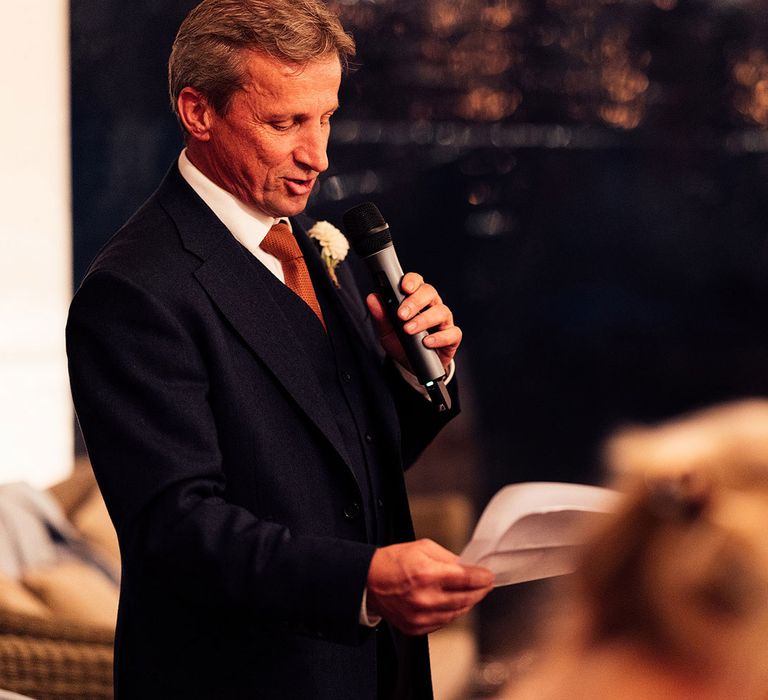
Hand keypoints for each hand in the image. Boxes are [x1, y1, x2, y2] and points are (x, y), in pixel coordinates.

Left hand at [366, 272, 460, 372]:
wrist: (411, 365)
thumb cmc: (401, 343)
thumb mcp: (387, 332)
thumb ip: (381, 316)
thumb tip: (372, 298)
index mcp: (416, 299)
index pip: (417, 282)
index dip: (412, 281)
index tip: (403, 288)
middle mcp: (432, 306)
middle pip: (429, 293)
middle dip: (415, 301)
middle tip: (401, 314)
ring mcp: (444, 321)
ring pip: (441, 311)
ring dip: (424, 320)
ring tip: (409, 330)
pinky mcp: (452, 337)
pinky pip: (452, 333)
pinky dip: (439, 337)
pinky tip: (427, 342)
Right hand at [366, 539, 493, 635]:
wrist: (368, 582)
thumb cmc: (392, 562)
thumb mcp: (422, 547)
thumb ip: (448, 557)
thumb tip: (467, 566)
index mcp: (427, 574)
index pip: (466, 579)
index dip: (482, 578)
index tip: (489, 575)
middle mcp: (425, 598)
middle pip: (466, 598)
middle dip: (480, 590)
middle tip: (485, 584)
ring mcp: (421, 616)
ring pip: (458, 613)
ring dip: (468, 602)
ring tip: (471, 592)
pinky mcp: (417, 627)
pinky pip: (444, 622)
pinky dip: (452, 613)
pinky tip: (453, 603)